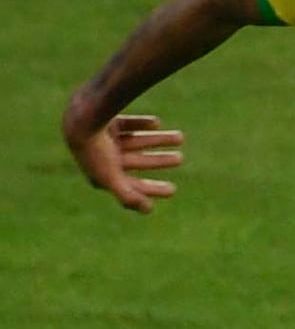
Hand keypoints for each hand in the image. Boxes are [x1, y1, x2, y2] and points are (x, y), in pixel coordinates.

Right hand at [64, 107, 182, 211]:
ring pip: (135, 140)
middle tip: (180, 159)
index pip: (130, 184)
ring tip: (180, 137)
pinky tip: (157, 123)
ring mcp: (103, 137)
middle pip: (136, 161)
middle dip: (158, 161)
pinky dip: (142, 123)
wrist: (80, 118)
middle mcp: (102, 156)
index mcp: (101, 173)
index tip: (172, 190)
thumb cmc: (96, 151)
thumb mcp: (111, 177)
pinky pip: (127, 123)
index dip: (151, 189)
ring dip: (157, 140)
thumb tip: (148, 210)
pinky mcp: (104, 119)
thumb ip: (128, 196)